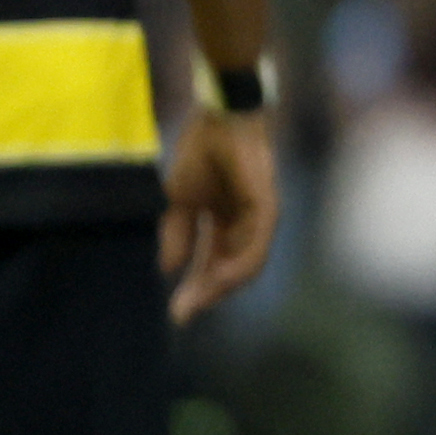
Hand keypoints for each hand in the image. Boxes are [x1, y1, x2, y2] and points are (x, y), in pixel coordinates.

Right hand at [162, 105, 279, 319]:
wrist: (220, 119)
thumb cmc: (202, 152)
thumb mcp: (180, 200)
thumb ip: (178, 233)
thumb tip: (168, 269)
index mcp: (226, 224)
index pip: (212, 264)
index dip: (195, 288)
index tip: (176, 313)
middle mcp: (246, 225)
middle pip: (229, 271)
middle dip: (205, 294)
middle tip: (182, 315)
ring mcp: (259, 218)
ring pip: (246, 265)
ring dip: (220, 286)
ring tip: (195, 302)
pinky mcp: (267, 208)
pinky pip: (256, 246)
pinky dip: (238, 265)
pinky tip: (218, 279)